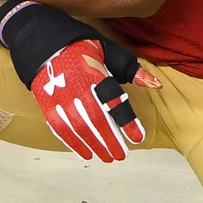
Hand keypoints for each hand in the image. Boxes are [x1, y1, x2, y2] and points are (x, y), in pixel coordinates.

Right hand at [31, 38, 158, 161]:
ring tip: (108, 157)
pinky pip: (60, 129)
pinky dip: (74, 144)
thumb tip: (156, 84)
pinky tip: (86, 153)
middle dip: (110, 139)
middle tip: (122, 155)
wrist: (46, 45)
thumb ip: (130, 70)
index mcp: (94, 73)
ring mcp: (59, 98)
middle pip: (95, 118)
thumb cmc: (84, 50)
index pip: (113, 100)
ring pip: (78, 127)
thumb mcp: (109, 51)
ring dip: (94, 145)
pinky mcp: (47, 105)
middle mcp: (76, 87)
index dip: (126, 120)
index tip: (138, 137)